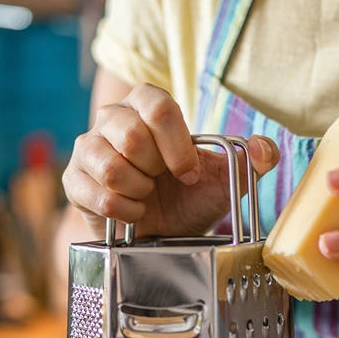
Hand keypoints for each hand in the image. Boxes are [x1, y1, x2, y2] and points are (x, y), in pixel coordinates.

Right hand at [63, 83, 279, 238]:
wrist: (160, 233)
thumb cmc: (189, 197)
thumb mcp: (228, 179)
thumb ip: (254, 159)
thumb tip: (264, 150)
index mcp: (148, 104)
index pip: (158, 107)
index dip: (177, 147)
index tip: (189, 174)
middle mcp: (113, 118)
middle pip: (132, 136)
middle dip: (156, 171)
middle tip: (162, 183)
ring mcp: (88, 148)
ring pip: (111, 166)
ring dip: (139, 191)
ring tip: (146, 196)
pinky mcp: (74, 180)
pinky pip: (98, 195)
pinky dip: (124, 212)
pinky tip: (133, 213)